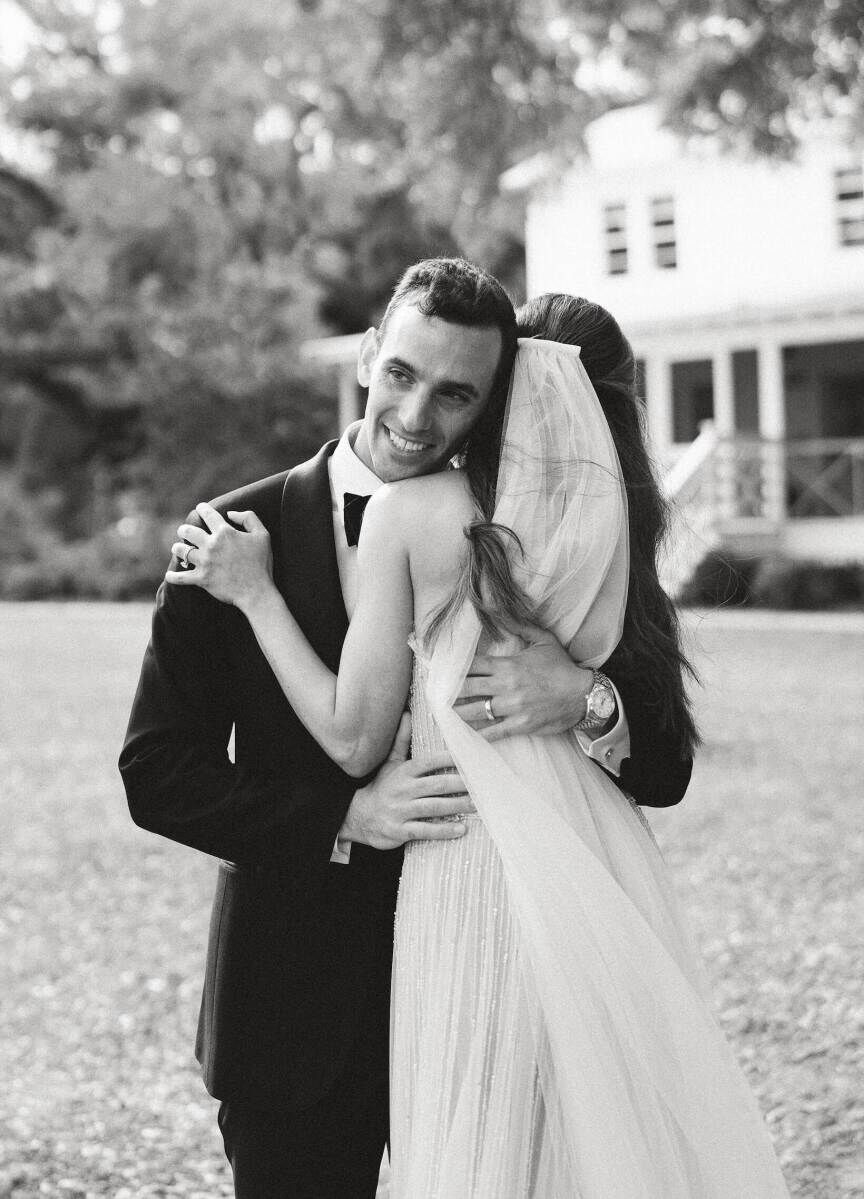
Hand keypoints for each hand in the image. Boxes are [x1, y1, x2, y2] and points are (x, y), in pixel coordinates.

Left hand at [165, 502, 273, 610]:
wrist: (257, 591)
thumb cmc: (261, 564)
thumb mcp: (263, 535)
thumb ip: (249, 518)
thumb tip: (230, 513)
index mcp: (225, 533)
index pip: (208, 514)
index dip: (202, 508)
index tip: (200, 508)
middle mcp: (211, 545)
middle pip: (188, 531)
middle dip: (184, 529)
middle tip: (184, 531)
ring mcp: (204, 562)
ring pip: (181, 551)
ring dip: (177, 549)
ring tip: (177, 549)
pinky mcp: (201, 579)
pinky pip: (181, 577)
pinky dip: (173, 576)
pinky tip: (169, 575)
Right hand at [340, 714, 473, 850]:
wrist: (359, 816)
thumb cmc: (382, 787)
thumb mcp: (390, 763)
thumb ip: (401, 740)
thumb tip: (407, 714)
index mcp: (403, 772)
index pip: (428, 763)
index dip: (447, 759)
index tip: (466, 757)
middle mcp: (402, 790)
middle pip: (435, 785)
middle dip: (458, 784)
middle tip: (480, 784)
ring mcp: (401, 811)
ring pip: (433, 807)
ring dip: (456, 806)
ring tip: (475, 805)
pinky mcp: (400, 830)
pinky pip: (425, 830)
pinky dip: (443, 831)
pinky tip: (460, 829)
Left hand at [455, 621, 592, 741]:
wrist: (584, 695)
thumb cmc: (563, 667)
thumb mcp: (543, 640)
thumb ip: (518, 625)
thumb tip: (497, 608)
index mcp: (508, 665)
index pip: (472, 666)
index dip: (455, 669)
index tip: (443, 672)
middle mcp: (506, 686)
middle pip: (467, 688)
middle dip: (449, 692)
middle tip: (436, 695)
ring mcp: (512, 708)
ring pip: (475, 712)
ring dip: (458, 713)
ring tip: (445, 715)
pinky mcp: (520, 726)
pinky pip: (494, 732)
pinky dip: (478, 735)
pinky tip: (466, 735)